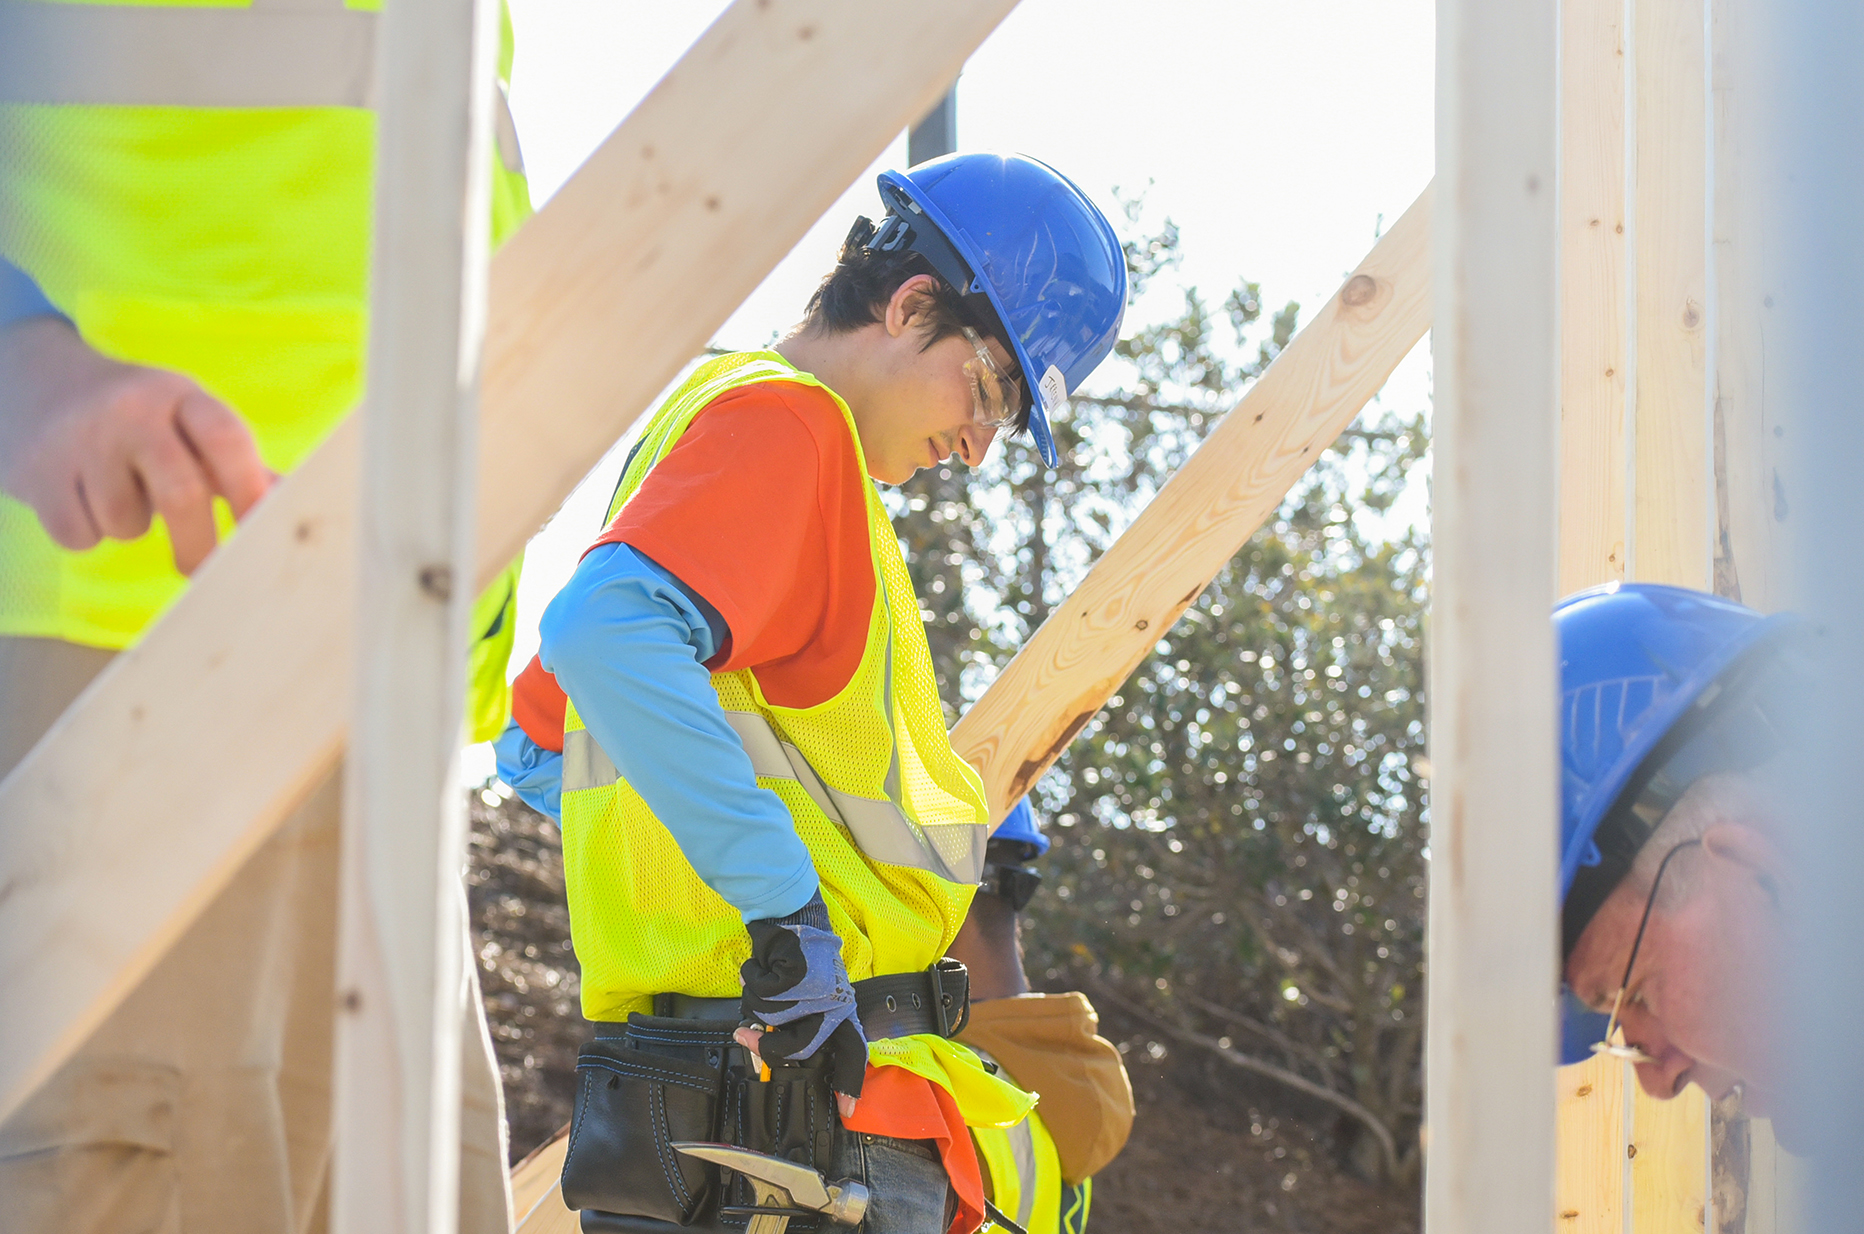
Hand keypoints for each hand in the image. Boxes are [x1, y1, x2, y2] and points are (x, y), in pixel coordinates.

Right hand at [0, 316, 274, 574]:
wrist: (37, 382)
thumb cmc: (140, 420)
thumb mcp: (189, 423)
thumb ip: (239, 466)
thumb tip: (291, 505)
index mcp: (182, 397)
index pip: (227, 438)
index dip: (252, 490)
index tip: (262, 537)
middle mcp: (132, 411)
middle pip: (181, 492)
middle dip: (199, 545)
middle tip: (202, 571)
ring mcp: (81, 437)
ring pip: (124, 521)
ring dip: (129, 528)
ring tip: (120, 496)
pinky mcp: (37, 470)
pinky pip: (78, 533)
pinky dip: (86, 533)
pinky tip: (81, 499)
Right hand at [738, 890, 866, 1116]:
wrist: (793, 914)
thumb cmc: (799, 957)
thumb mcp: (811, 993)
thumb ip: (801, 1023)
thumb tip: (774, 1053)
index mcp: (842, 1009)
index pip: (852, 1052)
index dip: (849, 1083)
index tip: (845, 1111)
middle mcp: (834, 1001)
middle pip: (800, 1045)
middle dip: (768, 1045)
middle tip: (746, 1038)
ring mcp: (816, 987)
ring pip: (775, 1018)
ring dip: (758, 1003)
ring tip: (759, 982)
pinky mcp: (796, 971)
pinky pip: (762, 994)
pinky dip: (754, 979)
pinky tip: (760, 967)